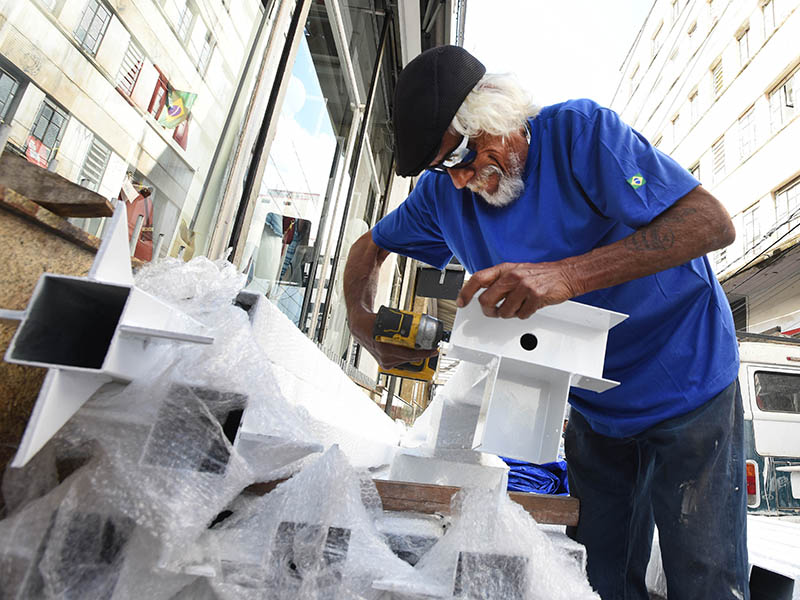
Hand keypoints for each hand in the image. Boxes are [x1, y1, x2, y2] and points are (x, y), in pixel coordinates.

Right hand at [348, 309, 439, 368]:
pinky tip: (413, 352)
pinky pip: (401, 361)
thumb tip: (418, 325)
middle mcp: (385, 358)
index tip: (433, 350)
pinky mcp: (385, 363)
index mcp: (385, 349)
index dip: (424, 353)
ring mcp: (384, 362)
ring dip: (415, 356)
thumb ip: (401, 325)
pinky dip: (407, 357)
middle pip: (410, 359)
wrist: (360, 328)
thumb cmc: (372, 324)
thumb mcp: (389, 322)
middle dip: (422, 354)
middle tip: (431, 349)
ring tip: (423, 349)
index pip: (410, 354)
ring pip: (406, 361)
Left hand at [456, 261, 578, 318]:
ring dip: (509, 314)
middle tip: (494, 312)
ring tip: (518, 306)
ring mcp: (524, 286)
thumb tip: (483, 295)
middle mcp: (512, 276)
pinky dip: (524, 314)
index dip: (466, 292)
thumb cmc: (539, 274)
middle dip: (489, 311)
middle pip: (487, 300)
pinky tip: (529, 306)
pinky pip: (521, 315)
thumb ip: (499, 281)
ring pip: (504, 311)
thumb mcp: (516, 271)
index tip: (461, 302)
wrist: (565, 274)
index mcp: (505, 269)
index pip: (478, 279)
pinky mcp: (535, 297)